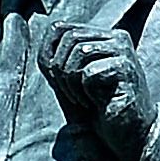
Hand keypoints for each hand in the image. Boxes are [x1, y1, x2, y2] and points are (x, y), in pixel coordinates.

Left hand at [36, 24, 159, 160]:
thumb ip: (55, 55)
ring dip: (72, 83)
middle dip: (60, 71)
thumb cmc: (96, 108)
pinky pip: (90, 73)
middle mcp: (116, 38)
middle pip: (69, 38)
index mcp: (103, 36)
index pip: (60, 28)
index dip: (50, 56)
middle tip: (71, 95)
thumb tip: (33, 27)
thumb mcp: (69, 79)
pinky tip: (96, 104)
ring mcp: (123, 52)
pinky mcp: (126, 69)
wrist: (126, 133)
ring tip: (83, 100)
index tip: (59, 82)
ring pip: (80, 51)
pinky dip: (85, 92)